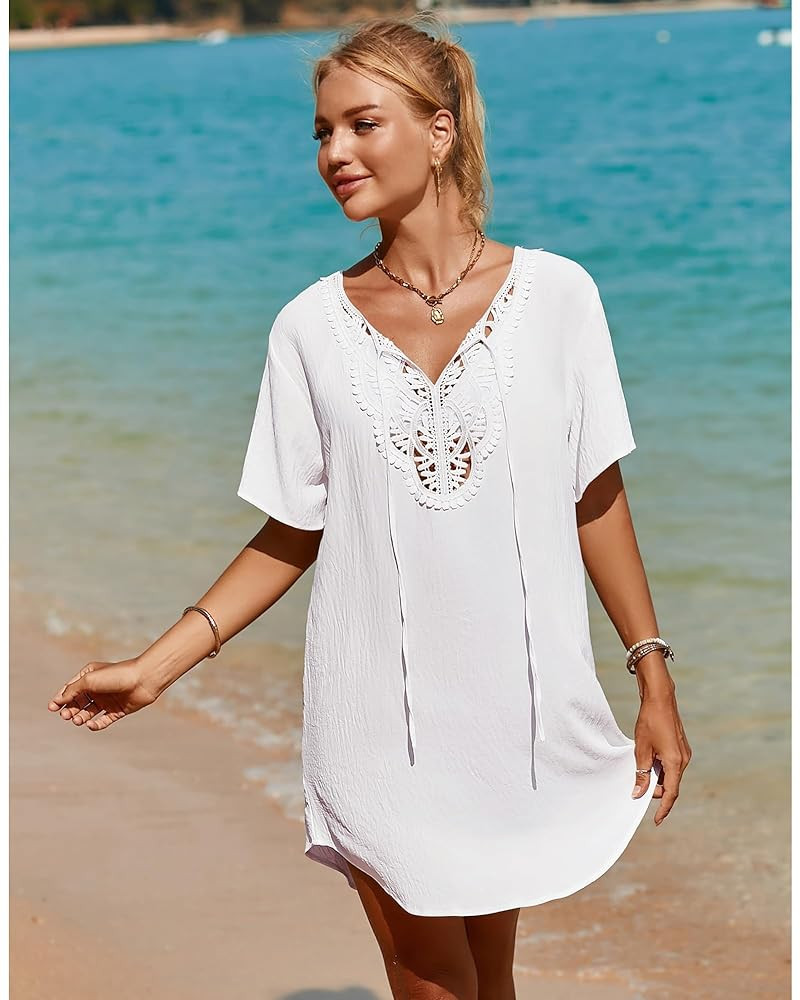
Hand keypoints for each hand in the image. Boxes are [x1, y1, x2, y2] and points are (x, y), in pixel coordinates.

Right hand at [47, 659, 160, 731]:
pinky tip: (91, 725)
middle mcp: (99, 688)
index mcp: (90, 676)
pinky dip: (96, 725)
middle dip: (70, 710)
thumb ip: (73, 690)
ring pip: (89, 712)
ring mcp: (108, 699)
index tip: (52, 708)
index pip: (70, 689)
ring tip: (78, 720)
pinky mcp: (118, 710)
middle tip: (66, 716)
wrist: (143, 679)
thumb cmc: (116, 675)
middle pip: (78, 702)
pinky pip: (104, 720)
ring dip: (81, 717)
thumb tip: (59, 700)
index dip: (60, 699)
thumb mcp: (89, 680)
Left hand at [630, 684, 691, 824]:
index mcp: (676, 762)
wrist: (660, 698)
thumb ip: (641, 773)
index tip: (656, 820)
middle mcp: (684, 760)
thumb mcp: (641, 749)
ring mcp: (684, 753)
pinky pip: (672, 766)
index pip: (671, 793)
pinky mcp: (681, 748)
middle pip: (671, 785)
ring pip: (671, 775)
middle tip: (638, 787)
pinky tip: (649, 762)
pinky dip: (661, 769)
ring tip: (641, 771)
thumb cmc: (650, 721)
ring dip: (657, 778)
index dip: (663, 808)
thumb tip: (639, 793)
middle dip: (656, 790)